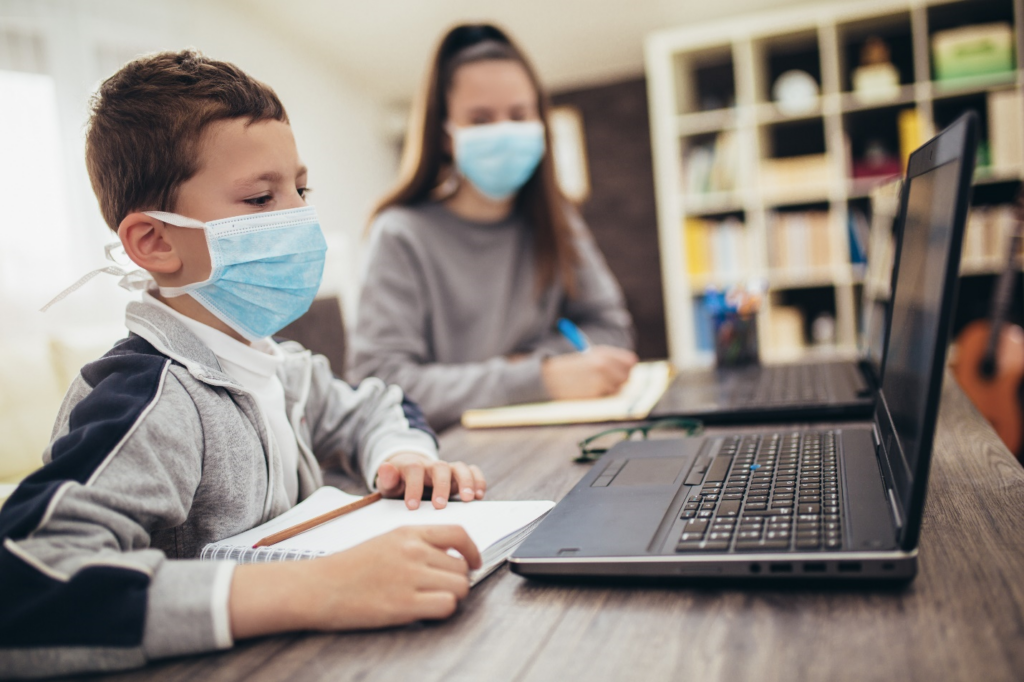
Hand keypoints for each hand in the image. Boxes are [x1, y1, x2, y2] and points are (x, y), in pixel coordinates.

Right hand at [230, 525, 481, 636]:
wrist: (318, 586)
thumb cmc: (349, 567)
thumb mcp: (385, 541)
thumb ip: (416, 544)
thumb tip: (449, 556)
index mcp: (408, 533)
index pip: (458, 534)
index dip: (473, 550)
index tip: (474, 562)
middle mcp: (413, 551)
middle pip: (462, 566)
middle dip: (458, 580)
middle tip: (442, 589)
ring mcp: (410, 577)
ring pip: (460, 586)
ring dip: (452, 596)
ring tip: (432, 600)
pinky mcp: (405, 604)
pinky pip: (447, 606)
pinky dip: (442, 611)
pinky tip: (425, 611)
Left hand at [377, 452, 486, 509]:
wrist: (410, 475)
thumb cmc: (400, 484)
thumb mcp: (389, 484)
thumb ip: (387, 479)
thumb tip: (384, 468)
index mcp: (413, 466)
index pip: (414, 470)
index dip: (413, 487)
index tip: (412, 507)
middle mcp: (432, 466)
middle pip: (440, 467)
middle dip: (442, 486)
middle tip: (440, 506)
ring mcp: (448, 469)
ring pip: (460, 467)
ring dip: (465, 482)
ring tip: (468, 499)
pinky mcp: (460, 475)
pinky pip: (473, 471)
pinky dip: (478, 480)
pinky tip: (479, 495)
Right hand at [541, 346, 638, 399]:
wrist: (549, 379)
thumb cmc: (571, 369)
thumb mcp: (590, 357)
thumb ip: (610, 361)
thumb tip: (631, 368)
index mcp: (602, 353)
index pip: (630, 361)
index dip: (627, 367)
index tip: (622, 371)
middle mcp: (603, 365)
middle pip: (627, 376)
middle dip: (621, 380)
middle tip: (609, 381)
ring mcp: (600, 380)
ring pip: (618, 389)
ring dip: (611, 389)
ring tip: (595, 386)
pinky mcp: (596, 394)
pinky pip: (608, 397)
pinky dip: (602, 396)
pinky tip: (590, 392)